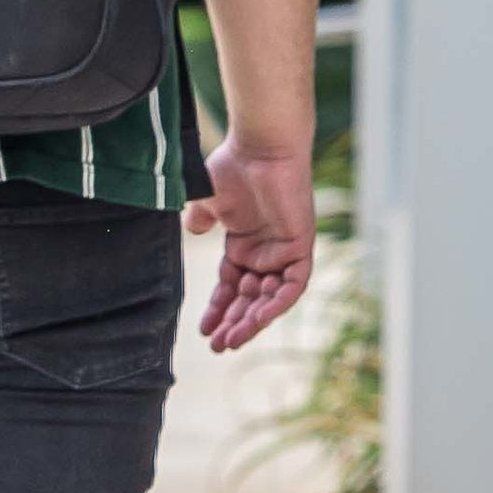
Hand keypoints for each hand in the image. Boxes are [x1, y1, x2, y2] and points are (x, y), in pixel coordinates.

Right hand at [184, 126, 316, 355]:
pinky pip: (293, 285)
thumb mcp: (208, 200)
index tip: (203, 330)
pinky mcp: (300, 246)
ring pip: (271, 297)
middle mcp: (265, 251)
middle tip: (218, 346)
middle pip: (250, 298)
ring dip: (253, 320)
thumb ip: (201, 219)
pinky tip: (259, 319)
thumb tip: (192, 231)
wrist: (260, 147)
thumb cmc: (233, 166)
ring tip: (233, 340)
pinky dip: (277, 303)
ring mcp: (284, 250)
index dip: (218, 309)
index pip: (231, 286)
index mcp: (244, 243)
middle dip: (235, 323)